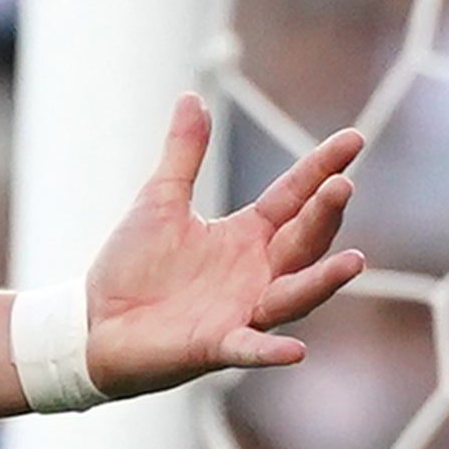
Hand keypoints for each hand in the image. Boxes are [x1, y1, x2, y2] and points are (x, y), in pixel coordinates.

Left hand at [75, 99, 366, 400]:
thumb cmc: (131, 267)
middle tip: (341, 186)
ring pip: (294, 295)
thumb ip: (183, 154)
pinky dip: (270, 351)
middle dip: (324, 216)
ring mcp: (242, 311)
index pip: (294, 197)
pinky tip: (295, 350)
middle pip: (303, 242)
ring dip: (323, 281)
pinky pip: (250, 349)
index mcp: (247, 236)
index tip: (353, 140)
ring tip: (354, 262)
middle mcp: (256, 273)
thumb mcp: (160, 200)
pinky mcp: (216, 345)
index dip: (322, 168)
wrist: (93, 324)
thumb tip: (191, 97)